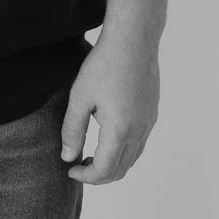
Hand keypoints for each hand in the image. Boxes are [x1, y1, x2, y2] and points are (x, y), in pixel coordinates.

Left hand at [61, 35, 159, 183]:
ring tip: (88, 156)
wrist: (133, 42)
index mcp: (120, 130)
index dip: (86, 176)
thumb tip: (67, 157)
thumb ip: (73, 130)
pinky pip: (139, 144)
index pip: (104, 169)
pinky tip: (105, 140)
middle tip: (76, 166)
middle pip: (121, 169)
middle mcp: (139, 131)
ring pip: (132, 159)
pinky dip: (122, 152)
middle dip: (98, 175)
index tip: (69, 170)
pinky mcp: (151, 114)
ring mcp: (148, 123)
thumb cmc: (102, 66)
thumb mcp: (79, 97)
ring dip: (111, 165)